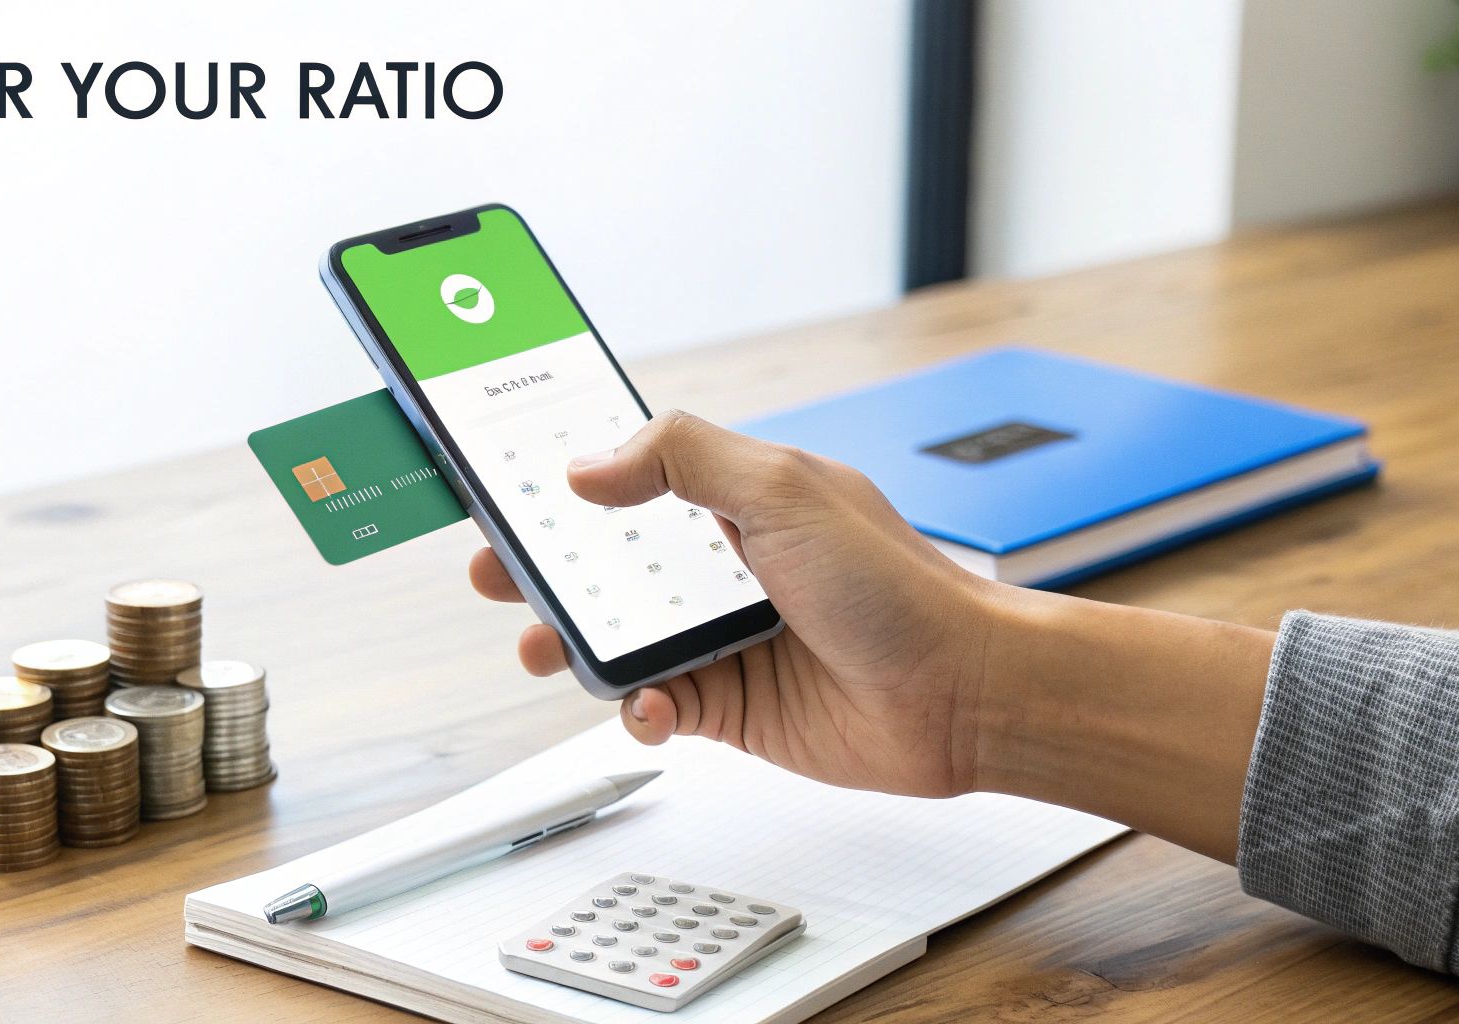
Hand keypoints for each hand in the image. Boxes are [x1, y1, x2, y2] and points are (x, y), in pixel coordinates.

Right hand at [468, 410, 1003, 796]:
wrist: (962, 693)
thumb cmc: (898, 586)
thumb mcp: (784, 489)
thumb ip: (682, 459)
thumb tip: (591, 467)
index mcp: (735, 501)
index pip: (632, 479)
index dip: (569, 485)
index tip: (510, 490)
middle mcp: (724, 568)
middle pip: (607, 565)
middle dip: (543, 570)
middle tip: (495, 573)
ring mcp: (724, 639)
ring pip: (618, 639)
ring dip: (571, 644)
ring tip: (542, 647)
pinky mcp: (731, 706)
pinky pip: (655, 706)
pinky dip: (638, 709)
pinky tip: (650, 706)